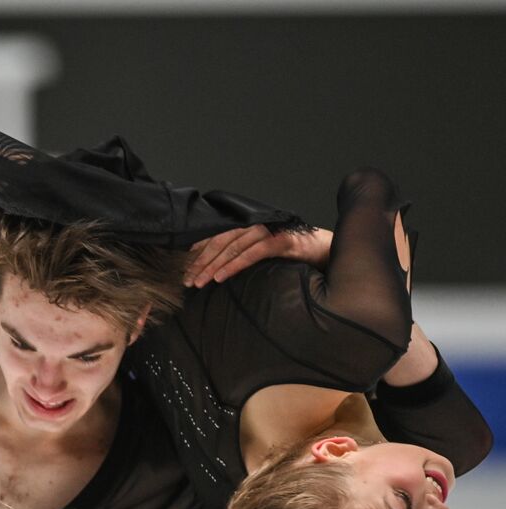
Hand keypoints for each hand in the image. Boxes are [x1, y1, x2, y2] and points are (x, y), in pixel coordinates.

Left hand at [185, 225, 332, 287]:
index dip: (199, 250)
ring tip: (199, 281)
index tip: (183, 266)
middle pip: (220, 241)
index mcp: (250, 227)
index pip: (217, 235)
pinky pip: (253, 252)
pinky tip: (221, 277)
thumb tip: (216, 269)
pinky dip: (235, 264)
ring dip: (213, 265)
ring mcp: (270, 231)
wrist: (327, 251)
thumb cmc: (293, 255)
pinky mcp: (283, 241)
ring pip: (233, 246)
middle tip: (187, 279)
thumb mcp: (262, 254)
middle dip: (201, 261)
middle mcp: (257, 225)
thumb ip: (242, 255)